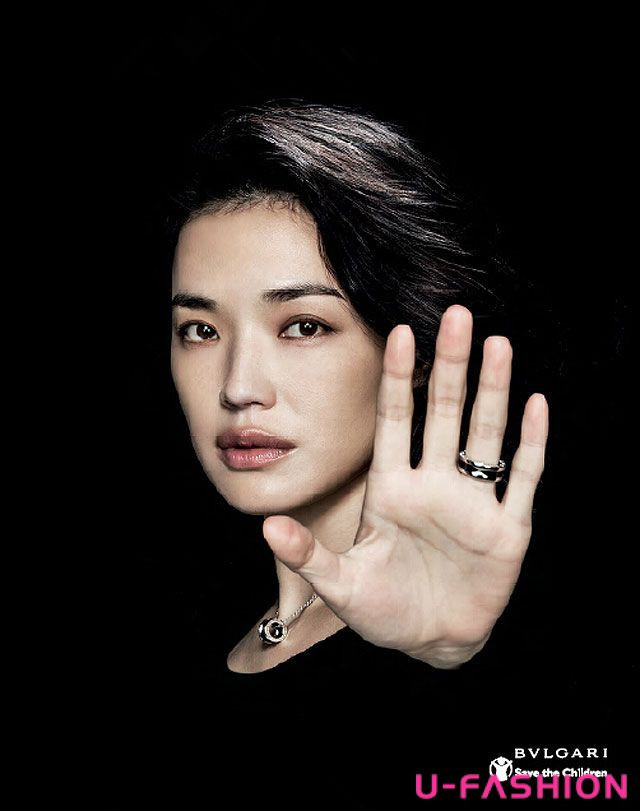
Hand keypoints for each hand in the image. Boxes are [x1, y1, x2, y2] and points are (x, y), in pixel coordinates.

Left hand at [262, 305, 548, 667]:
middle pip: (443, 413)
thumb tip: (266, 527)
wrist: (430, 641)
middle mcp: (434, 485)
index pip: (395, 421)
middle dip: (450, 366)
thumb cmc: (382, 609)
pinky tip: (536, 404)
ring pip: (485, 434)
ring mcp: (473, 503)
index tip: (399, 333)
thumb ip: (308, 556)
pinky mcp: (507, 530)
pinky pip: (522, 479)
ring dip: (493, 391)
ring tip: (497, 345)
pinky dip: (531, 444)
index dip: (397, 379)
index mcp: (392, 489)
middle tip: (456, 315)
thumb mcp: (341, 585)